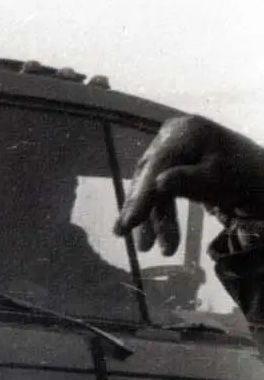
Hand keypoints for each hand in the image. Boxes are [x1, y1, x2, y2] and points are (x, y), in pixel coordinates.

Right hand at [114, 115, 263, 254]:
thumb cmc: (251, 178)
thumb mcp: (221, 179)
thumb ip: (190, 180)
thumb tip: (160, 183)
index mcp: (186, 132)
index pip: (157, 164)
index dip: (141, 195)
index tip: (128, 222)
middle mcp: (175, 136)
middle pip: (151, 175)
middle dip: (144, 211)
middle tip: (129, 237)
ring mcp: (176, 151)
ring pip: (154, 186)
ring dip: (153, 218)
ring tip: (150, 247)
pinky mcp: (179, 167)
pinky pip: (163, 191)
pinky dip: (161, 214)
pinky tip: (159, 235)